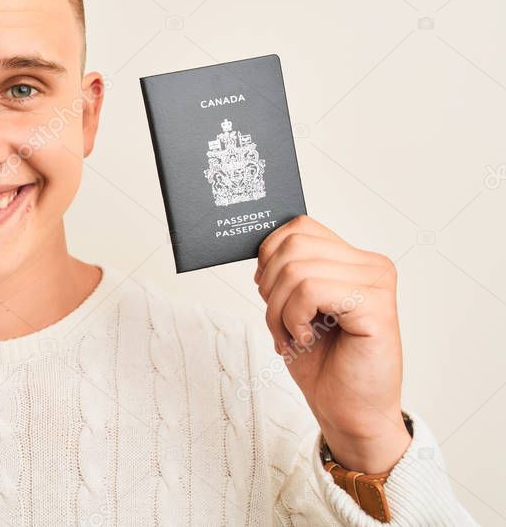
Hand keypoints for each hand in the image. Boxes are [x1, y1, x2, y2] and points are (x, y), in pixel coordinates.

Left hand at [255, 215, 411, 473]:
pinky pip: (310, 291)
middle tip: (282, 323)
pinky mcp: (376, 305)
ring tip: (295, 336)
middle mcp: (371, 265)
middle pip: (292, 245)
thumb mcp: (295, 306)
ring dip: (280, 311)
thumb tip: (261, 247)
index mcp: (354, 259)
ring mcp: (377, 282)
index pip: (298, 227)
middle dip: (270, 288)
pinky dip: (294, 319)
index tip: (270, 294)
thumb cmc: (325, 364)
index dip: (269, 257)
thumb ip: (288, 271)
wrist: (350, 412)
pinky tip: (308, 339)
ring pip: (295, 270)